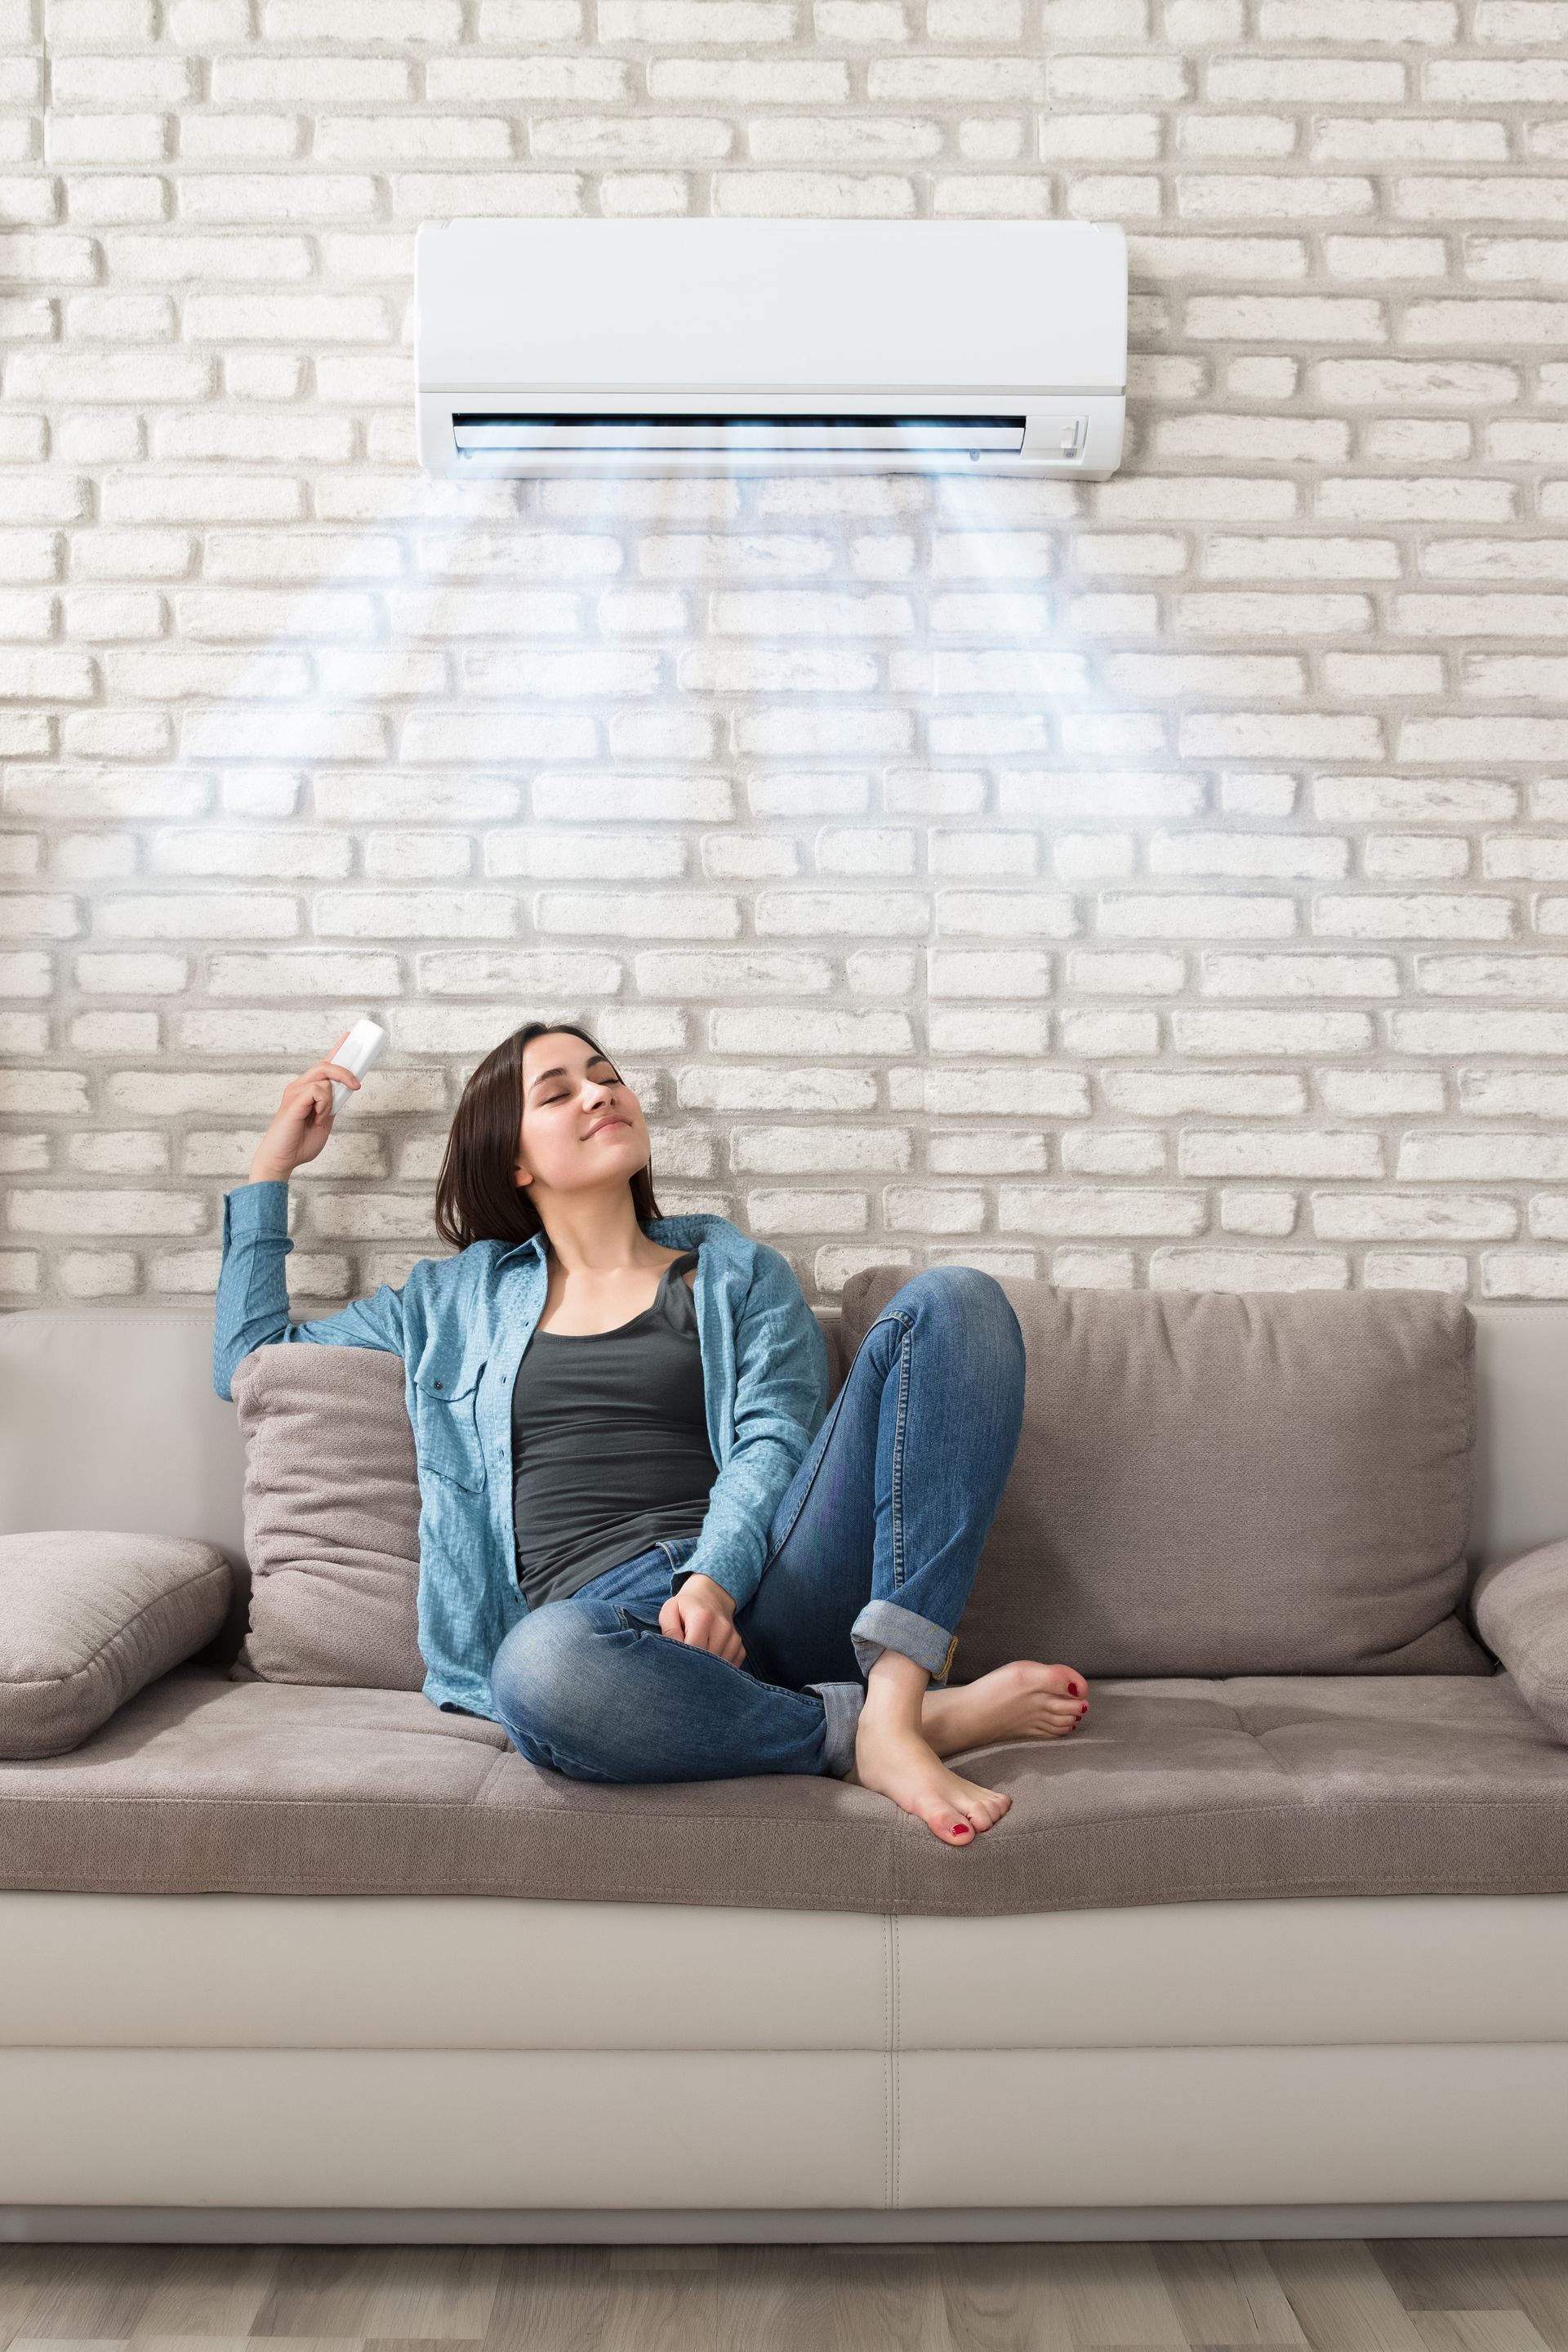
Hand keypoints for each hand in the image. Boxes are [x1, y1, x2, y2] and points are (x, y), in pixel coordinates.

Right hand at [248, 1029, 363, 1183]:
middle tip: (357, 1086)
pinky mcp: (294, 1100)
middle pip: (325, 1065)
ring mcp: (295, 1091)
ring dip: (331, 1099)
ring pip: (324, 1077)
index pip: (324, 1065)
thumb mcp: (324, 1121)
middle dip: (345, 1072)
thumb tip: (345, 1092)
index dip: (337, 1049)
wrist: (282, 1159)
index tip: (349, 1036)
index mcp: (307, 1091)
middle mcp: (299, 1087)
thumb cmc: (299, 1143)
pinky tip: (318, 1117)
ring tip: (322, 1116)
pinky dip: (324, 1104)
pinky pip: (318, 1090)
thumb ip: (332, 1105)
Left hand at [659, 1572, 745, 1665]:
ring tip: (697, 1656)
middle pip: (707, 1661)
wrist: (711, 1595)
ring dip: (706, 1667)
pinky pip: (730, 1666)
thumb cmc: (686, 1606)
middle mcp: (722, 1628)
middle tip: (684, 1661)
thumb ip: (669, 1632)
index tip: (675, 1658)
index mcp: (703, 1617)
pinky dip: (719, 1668)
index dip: (682, 1657)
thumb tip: (673, 1653)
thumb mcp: (670, 1611)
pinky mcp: (740, 1646)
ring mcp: (734, 1637)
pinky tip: (711, 1658)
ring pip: (719, 1667)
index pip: (694, 1648)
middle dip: (694, 1666)